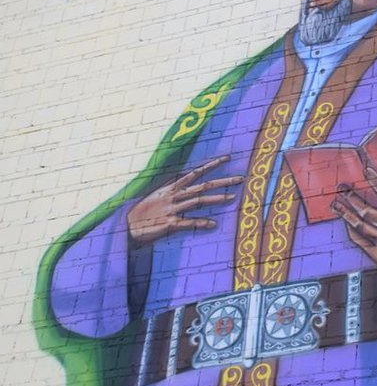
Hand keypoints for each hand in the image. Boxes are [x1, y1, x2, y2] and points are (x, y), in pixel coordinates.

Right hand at [127, 155, 242, 243]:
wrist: (126, 227)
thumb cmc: (142, 212)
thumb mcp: (157, 196)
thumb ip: (173, 189)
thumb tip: (186, 181)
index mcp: (171, 188)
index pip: (195, 172)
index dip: (212, 165)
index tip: (227, 158)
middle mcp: (173, 196)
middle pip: (203, 185)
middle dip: (223, 181)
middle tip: (241, 178)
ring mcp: (172, 209)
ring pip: (198, 201)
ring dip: (217, 199)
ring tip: (233, 197)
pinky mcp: (169, 224)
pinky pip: (188, 222)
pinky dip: (201, 223)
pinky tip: (213, 224)